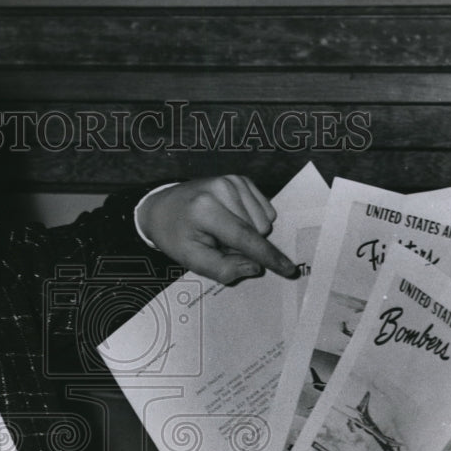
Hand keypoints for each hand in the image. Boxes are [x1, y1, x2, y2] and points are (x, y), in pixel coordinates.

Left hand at [136, 175, 299, 283]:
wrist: (162, 207)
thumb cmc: (175, 235)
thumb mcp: (190, 259)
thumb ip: (222, 268)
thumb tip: (255, 267)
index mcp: (206, 209)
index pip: (245, 237)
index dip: (269, 256)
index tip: (289, 270)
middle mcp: (223, 189)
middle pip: (258, 231)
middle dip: (244, 246)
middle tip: (217, 243)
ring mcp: (233, 180)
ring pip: (265, 221)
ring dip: (247, 233)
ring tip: (221, 230)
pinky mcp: (241, 180)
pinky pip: (265, 210)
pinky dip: (251, 221)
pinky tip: (231, 219)